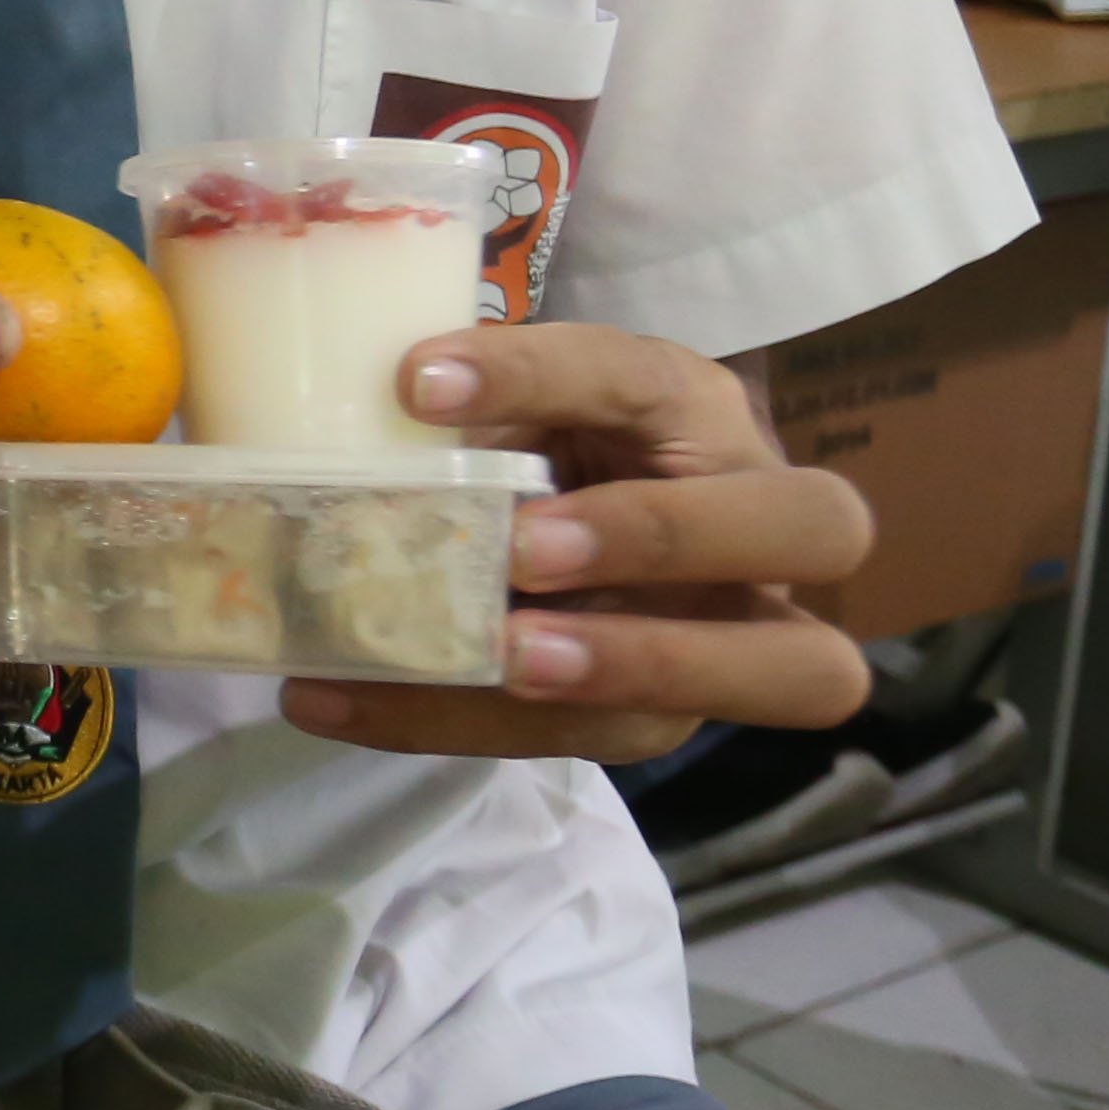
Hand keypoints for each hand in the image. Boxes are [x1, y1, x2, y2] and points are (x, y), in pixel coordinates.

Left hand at [283, 328, 873, 763]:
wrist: (570, 539)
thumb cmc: (531, 455)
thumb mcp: (500, 420)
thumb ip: (443, 424)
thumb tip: (297, 413)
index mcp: (696, 410)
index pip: (639, 376)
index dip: (539, 374)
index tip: (414, 382)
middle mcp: (760, 514)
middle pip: (811, 522)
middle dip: (668, 538)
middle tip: (529, 550)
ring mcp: (747, 628)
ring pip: (787, 667)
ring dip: (637, 663)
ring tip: (504, 661)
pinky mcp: (683, 715)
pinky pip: (617, 735)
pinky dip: (477, 725)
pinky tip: (343, 702)